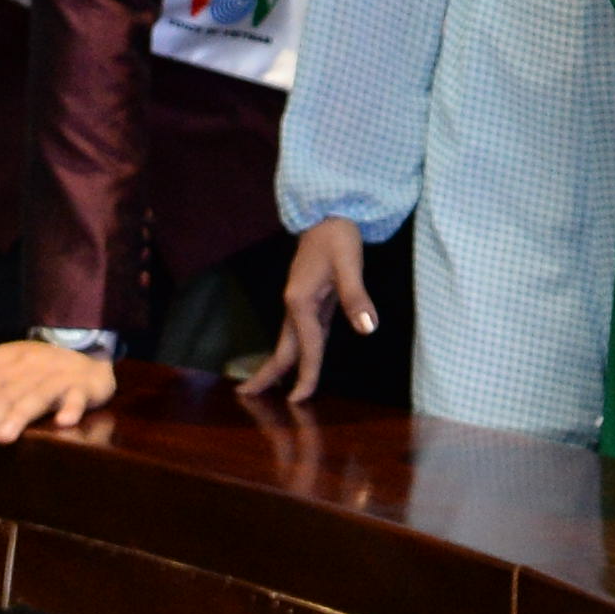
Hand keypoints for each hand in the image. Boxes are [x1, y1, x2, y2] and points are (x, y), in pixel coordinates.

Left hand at [0, 337, 118, 471]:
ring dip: (18, 416)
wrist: (83, 354)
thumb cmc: (28, 369)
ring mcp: (55, 377)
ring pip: (33, 397)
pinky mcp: (83, 385)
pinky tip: (65, 422)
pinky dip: (72, 406)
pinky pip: (77, 395)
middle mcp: (25, 369)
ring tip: (2, 440)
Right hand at [240, 219, 378, 405]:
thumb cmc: (338, 237)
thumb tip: (368, 328)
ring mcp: (299, 302)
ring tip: (266, 386)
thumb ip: (356, 296)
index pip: (307, 347)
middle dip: (268, 374)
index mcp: (300, 302)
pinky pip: (301, 333)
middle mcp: (294, 305)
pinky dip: (297, 350)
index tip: (299, 399)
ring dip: (279, 364)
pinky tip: (299, 359)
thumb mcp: (350, 264)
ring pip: (289, 341)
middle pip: (283, 348)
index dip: (307, 374)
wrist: (329, 213)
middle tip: (247, 397)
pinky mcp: (308, 298)